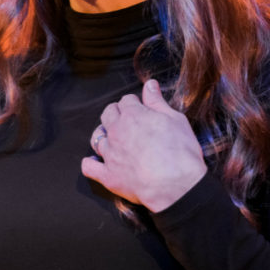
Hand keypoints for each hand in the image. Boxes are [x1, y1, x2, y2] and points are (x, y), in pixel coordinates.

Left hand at [80, 79, 206, 212]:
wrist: (176, 185)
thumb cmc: (180, 151)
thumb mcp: (175, 119)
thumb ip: (158, 101)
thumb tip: (149, 84)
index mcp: (132, 115)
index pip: (126, 101)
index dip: (134, 104)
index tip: (140, 108)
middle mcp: (116, 131)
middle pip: (108, 115)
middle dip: (116, 114)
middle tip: (128, 120)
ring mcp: (109, 154)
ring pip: (96, 138)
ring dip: (103, 135)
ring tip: (112, 138)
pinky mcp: (108, 175)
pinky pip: (89, 167)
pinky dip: (91, 164)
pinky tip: (95, 163)